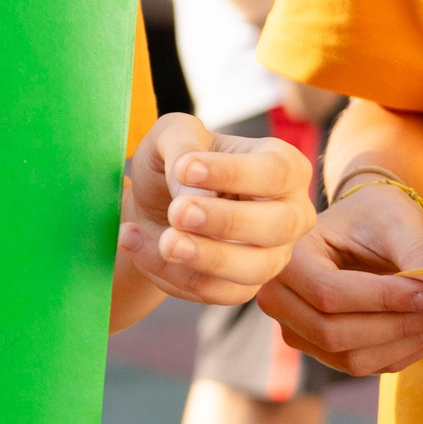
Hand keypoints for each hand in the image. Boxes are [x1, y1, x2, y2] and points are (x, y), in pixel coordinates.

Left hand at [118, 112, 314, 305]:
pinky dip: (171, 271)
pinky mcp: (240, 287)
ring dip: (205, 257)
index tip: (184, 168)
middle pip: (276, 226)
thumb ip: (183, 146)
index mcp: (284, 165)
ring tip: (163, 241)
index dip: (232, 173)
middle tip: (178, 212)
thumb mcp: (172, 134)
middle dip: (225, 220)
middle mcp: (288, 214)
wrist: (154, 205)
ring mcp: (270, 256)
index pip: (275, 172)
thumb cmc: (177, 162)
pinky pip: (214, 289)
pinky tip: (134, 241)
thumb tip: (195, 195)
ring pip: (252, 269)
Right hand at [256, 180, 422, 374]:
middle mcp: (279, 298)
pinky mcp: (321, 349)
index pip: (328, 293)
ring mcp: (296, 329)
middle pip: (334, 333)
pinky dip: (402, 353)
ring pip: (350, 358)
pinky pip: (363, 366)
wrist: (363, 224)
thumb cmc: (374, 214)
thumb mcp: (396, 222)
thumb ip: (417, 255)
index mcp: (288, 255)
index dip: (382, 299)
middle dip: (397, 326)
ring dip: (404, 344)